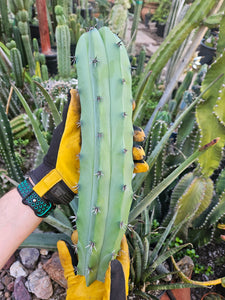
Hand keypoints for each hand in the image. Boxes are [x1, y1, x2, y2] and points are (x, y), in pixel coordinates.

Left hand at [18, 89, 147, 215]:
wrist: (58, 179)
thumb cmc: (60, 152)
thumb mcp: (66, 131)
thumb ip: (72, 113)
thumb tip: (74, 90)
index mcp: (97, 129)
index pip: (112, 117)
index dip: (123, 110)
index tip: (131, 105)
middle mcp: (105, 141)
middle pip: (126, 133)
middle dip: (135, 133)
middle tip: (139, 135)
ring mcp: (109, 155)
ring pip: (129, 149)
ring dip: (137, 150)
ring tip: (138, 154)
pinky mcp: (112, 170)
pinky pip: (129, 167)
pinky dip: (138, 166)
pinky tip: (142, 167)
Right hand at [57, 231, 128, 299]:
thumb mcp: (112, 297)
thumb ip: (114, 281)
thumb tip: (112, 262)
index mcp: (114, 279)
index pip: (120, 258)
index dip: (121, 244)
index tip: (119, 231)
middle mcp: (101, 276)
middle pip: (100, 253)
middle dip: (97, 240)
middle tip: (93, 228)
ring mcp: (87, 279)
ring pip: (83, 256)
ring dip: (79, 244)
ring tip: (76, 233)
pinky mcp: (74, 284)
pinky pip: (68, 267)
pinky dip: (64, 256)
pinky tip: (61, 244)